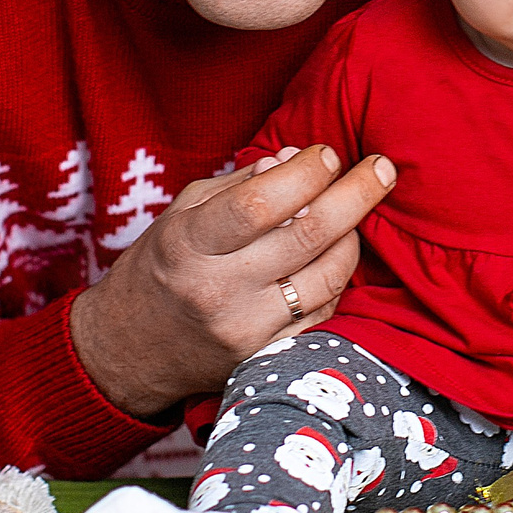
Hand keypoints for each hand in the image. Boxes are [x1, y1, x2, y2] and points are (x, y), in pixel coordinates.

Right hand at [67, 144, 395, 418]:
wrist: (130, 351)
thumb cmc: (161, 267)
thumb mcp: (182, 213)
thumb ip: (240, 184)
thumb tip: (296, 158)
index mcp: (189, 244)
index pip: (259, 202)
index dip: (305, 172)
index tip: (327, 153)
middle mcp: (218, 289)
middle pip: (307, 235)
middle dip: (356, 194)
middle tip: (382, 168)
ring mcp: (246, 330)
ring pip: (327, 275)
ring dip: (353, 236)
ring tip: (353, 214)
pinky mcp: (266, 359)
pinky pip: (324, 312)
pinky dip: (338, 278)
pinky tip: (335, 256)